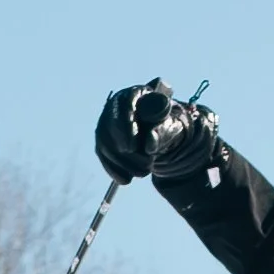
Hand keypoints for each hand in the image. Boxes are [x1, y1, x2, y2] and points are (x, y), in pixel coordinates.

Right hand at [94, 79, 218, 185]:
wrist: (161, 134)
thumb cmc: (166, 125)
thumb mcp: (171, 127)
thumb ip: (161, 131)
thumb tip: (149, 145)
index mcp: (135, 94)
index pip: (125, 105)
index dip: (126, 127)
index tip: (131, 147)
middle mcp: (116, 106)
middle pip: (111, 125)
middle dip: (125, 150)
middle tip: (145, 166)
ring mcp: (107, 122)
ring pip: (105, 143)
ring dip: (121, 162)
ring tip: (143, 173)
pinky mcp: (103, 140)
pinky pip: (103, 154)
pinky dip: (113, 169)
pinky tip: (125, 180)